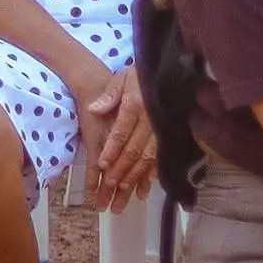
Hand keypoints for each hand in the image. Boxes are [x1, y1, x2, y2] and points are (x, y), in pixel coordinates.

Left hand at [77, 72, 155, 208]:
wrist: (168, 72)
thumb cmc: (139, 76)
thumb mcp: (122, 78)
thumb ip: (109, 95)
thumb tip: (94, 109)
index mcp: (136, 105)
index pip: (121, 132)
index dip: (112, 149)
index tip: (101, 164)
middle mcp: (150, 120)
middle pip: (134, 149)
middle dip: (121, 169)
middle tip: (109, 185)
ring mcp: (162, 129)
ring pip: (147, 157)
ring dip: (135, 175)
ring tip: (123, 191)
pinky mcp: (169, 135)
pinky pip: (161, 157)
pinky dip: (153, 172)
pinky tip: (146, 186)